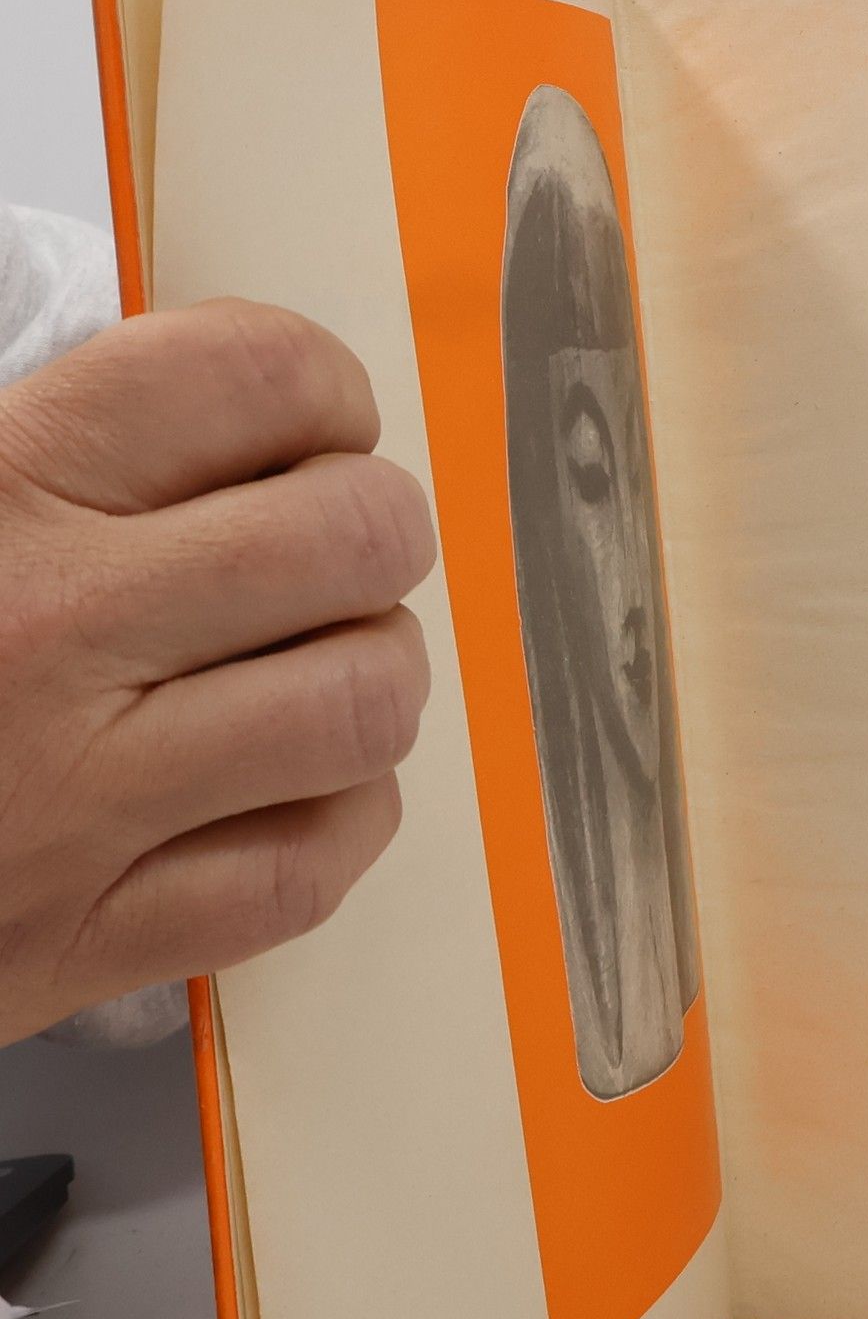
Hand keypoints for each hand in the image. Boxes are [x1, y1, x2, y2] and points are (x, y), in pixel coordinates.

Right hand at [0, 299, 435, 1044]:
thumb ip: (43, 437)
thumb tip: (217, 402)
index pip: (250, 376)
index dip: (320, 388)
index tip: (314, 421)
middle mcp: (49, 634)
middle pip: (354, 537)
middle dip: (373, 530)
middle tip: (332, 550)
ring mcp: (80, 803)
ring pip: (362, 705)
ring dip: (371, 676)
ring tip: (315, 667)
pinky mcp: (89, 941)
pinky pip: (309, 867)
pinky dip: (334, 820)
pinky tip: (284, 787)